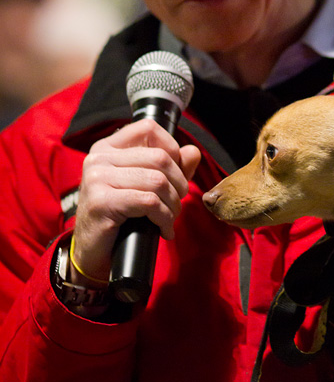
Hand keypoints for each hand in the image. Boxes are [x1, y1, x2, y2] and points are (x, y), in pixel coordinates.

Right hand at [71, 119, 200, 283]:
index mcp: (108, 147)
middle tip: (176, 205)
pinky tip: (162, 229)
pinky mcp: (101, 201)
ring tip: (169, 219)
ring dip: (173, 205)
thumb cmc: (120, 218)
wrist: (93, 253)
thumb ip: (171, 168)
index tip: (174, 175)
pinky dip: (164, 218)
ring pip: (158, 181)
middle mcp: (99, 157)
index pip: (149, 129)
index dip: (172, 149)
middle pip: (160, 158)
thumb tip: (193, 152)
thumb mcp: (147, 187)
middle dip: (178, 184)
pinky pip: (149, 202)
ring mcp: (97, 178)